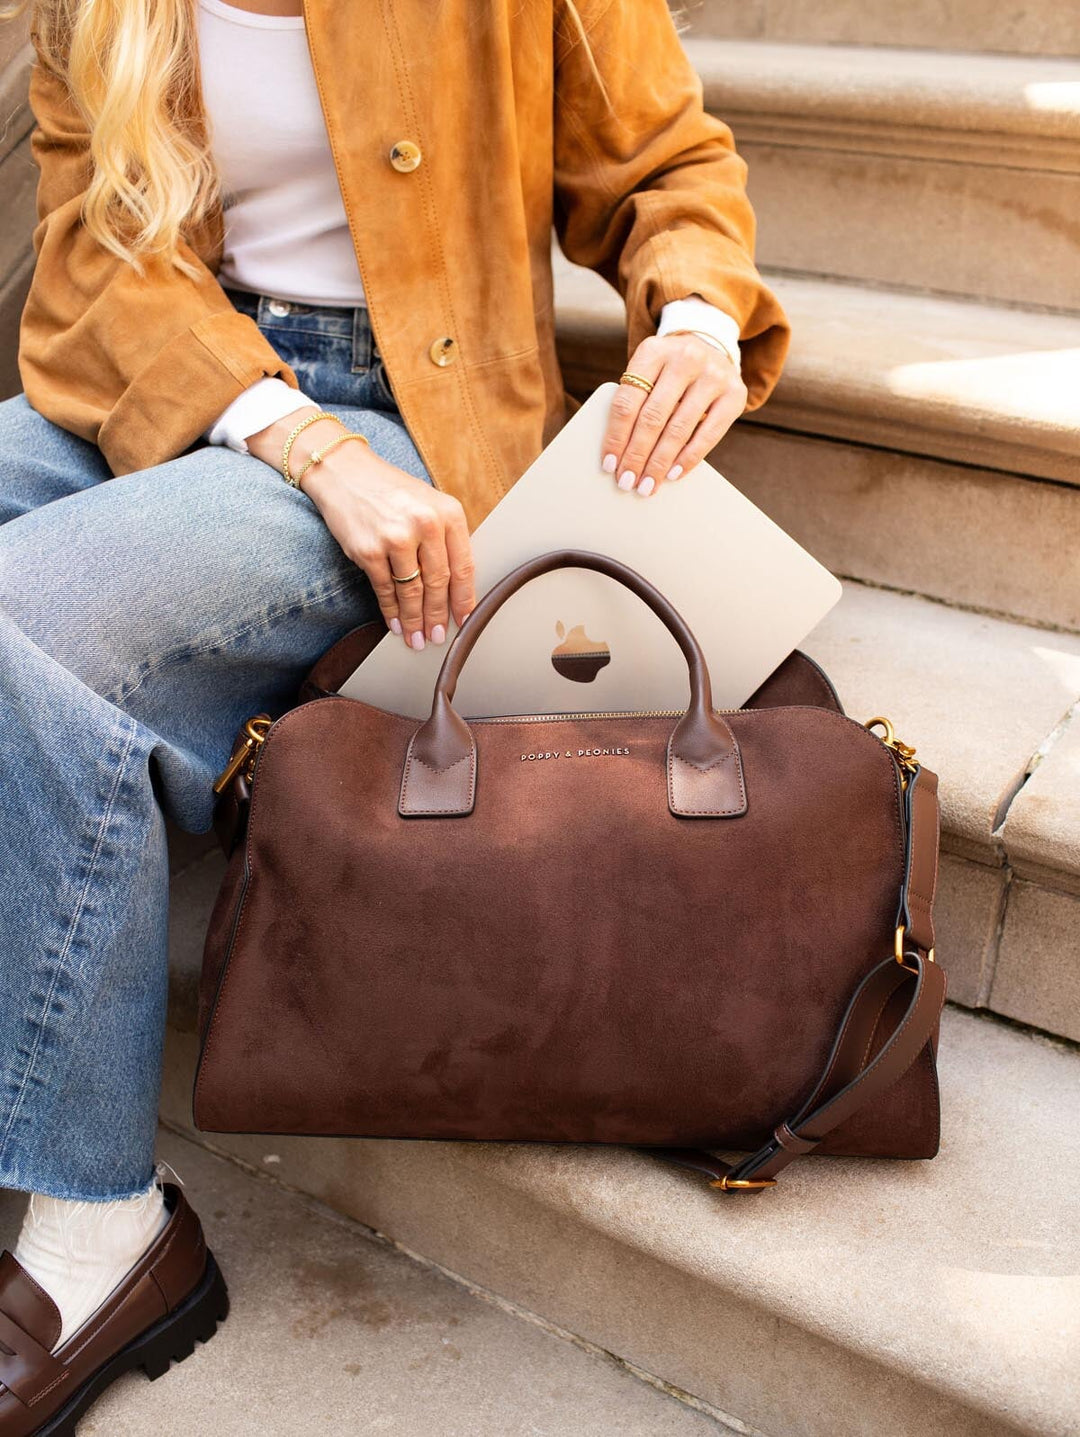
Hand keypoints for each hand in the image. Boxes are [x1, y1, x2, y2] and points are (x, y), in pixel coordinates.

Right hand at [247, 407, 475, 650]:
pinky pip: (385, 589)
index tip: (464, 620)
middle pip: (439, 583)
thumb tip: (456, 587)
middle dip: (438, 616)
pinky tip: (394, 624)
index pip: (463, 566)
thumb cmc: (389, 490)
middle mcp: (425, 524)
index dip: (464, 599)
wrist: (344, 472)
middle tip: (438, 637)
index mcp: (448, 512)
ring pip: (412, 591)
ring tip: (417, 638)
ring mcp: (396, 538)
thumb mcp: (428, 503)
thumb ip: (445, 537)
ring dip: (415, 620)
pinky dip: (391, 611)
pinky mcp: (369, 550)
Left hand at [600, 333, 747, 496]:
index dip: (616, 437)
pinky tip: (673, 474)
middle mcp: (685, 358)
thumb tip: (618, 456)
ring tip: (647, 484)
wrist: (710, 348)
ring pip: (678, 429)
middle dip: (637, 456)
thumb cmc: (668, 371)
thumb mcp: (648, 372)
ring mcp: (712, 375)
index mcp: (653, 351)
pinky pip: (708, 434)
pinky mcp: (734, 394)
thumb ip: (634, 402)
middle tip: (627, 482)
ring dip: (660, 464)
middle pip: (652, 418)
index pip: (627, 401)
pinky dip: (688, 459)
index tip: (608, 465)